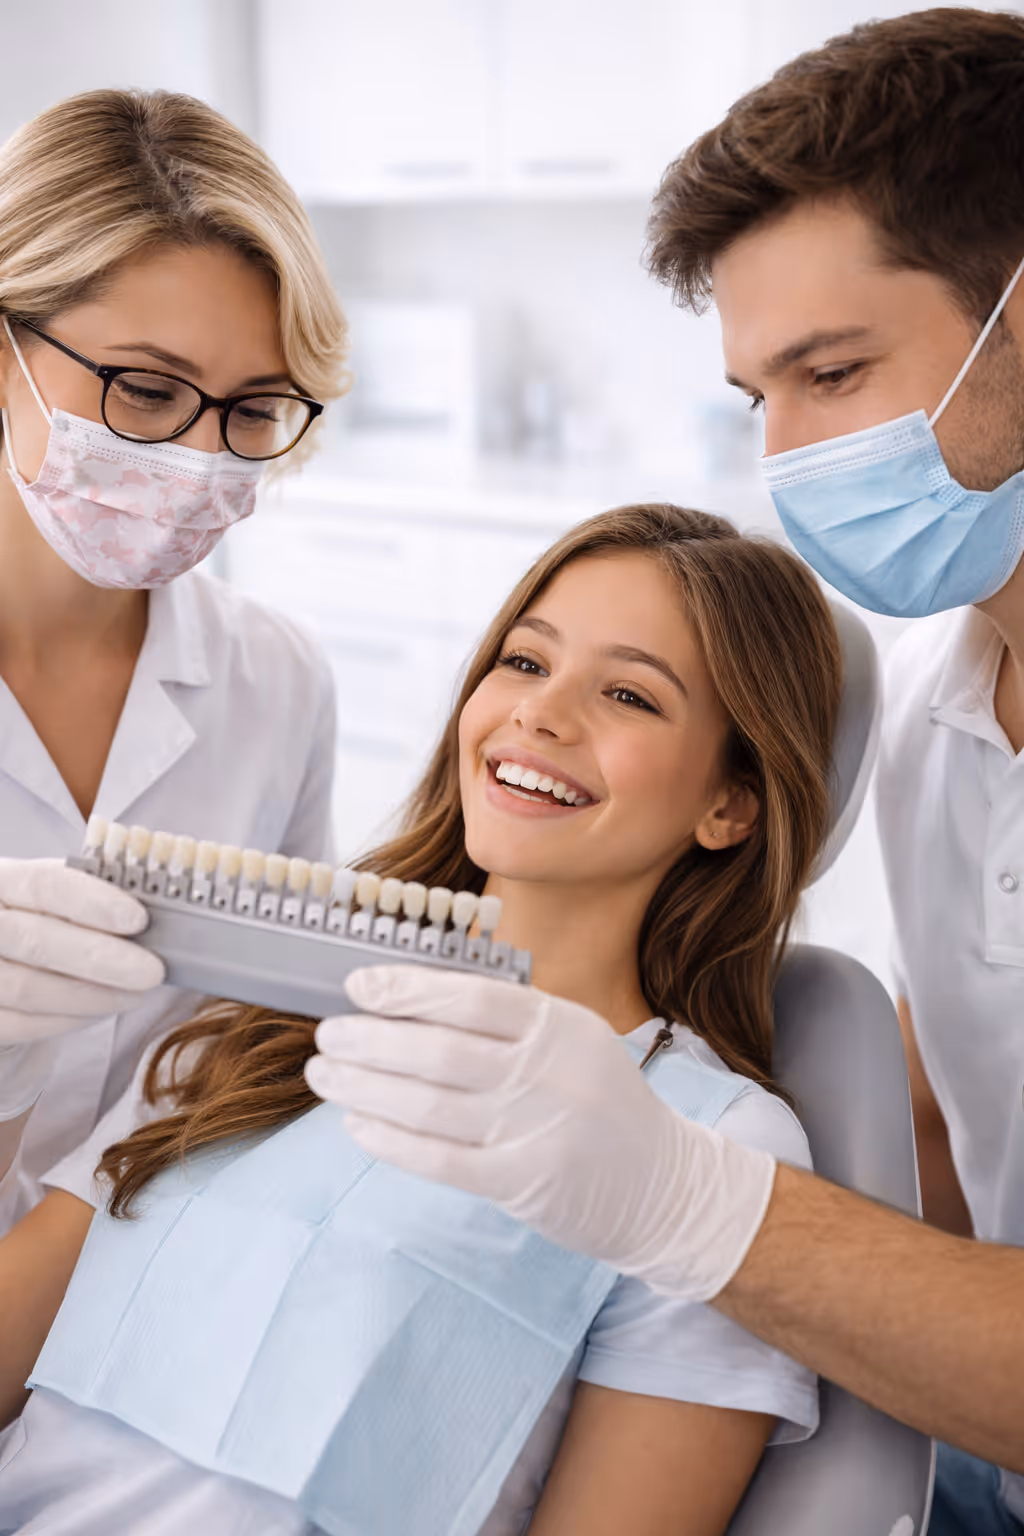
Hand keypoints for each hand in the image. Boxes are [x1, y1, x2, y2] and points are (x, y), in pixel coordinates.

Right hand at [0, 858, 164, 1044]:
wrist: (4, 969)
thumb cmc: (37, 927)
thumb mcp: (54, 902)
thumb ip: (89, 900)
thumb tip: (151, 910)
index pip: (42, 883)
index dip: (91, 901)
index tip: (137, 919)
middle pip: (34, 939)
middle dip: (100, 957)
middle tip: (151, 971)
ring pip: (27, 988)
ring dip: (91, 994)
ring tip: (136, 993)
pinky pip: (21, 1024)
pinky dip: (67, 1019)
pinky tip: (100, 1010)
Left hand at [305, 966, 775, 1301]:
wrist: (662, 1185)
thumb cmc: (600, 1102)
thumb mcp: (572, 1039)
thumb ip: (507, 1019)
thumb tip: (409, 999)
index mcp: (559, 1025)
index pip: (470, 997)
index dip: (407, 989)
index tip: (358, 986)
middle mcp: (547, 1074)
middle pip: (437, 1051)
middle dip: (369, 1040)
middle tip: (327, 1035)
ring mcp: (533, 1131)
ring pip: (427, 1103)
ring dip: (364, 1087)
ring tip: (326, 1074)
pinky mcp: (519, 1183)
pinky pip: (437, 1158)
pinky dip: (389, 1138)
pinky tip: (357, 1123)